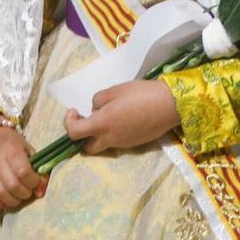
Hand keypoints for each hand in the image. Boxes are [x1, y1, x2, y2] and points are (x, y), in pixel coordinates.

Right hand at [0, 124, 45, 210]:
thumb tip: (40, 192)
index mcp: (11, 149)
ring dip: (13, 201)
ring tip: (18, 197)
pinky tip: (5, 201)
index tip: (35, 183)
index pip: (23, 172)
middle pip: (12, 185)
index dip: (33, 182)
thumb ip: (38, 169)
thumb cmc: (12, 144)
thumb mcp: (28, 150)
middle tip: (27, 192)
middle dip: (24, 193)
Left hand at [63, 79, 179, 153]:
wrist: (170, 105)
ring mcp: (123, 143)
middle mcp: (109, 139)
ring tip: (109, 116)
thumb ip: (98, 101)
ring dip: (99, 134)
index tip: (75, 110)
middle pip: (86, 148)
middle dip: (82, 136)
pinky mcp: (134, 143)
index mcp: (101, 124)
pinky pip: (117, 141)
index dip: (68, 121)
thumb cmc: (141, 94)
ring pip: (103, 145)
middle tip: (87, 120)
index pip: (73, 132)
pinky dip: (114, 133)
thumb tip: (96, 110)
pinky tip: (125, 118)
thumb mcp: (115, 90)